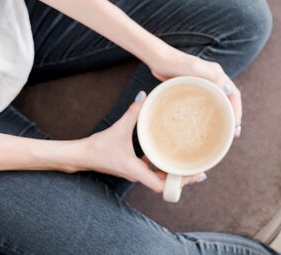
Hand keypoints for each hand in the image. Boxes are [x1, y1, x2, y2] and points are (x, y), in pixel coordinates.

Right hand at [78, 96, 205, 192]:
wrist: (81, 156)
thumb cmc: (99, 146)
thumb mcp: (119, 128)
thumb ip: (133, 111)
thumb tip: (143, 95)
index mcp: (136, 171)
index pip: (162, 186)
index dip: (179, 183)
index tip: (193, 174)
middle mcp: (138, 175)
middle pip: (165, 184)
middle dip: (182, 178)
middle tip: (199, 169)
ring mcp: (135, 173)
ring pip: (159, 178)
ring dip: (173, 172)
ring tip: (189, 163)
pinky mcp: (132, 167)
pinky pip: (152, 170)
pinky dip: (161, 165)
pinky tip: (168, 153)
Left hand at [149, 47, 242, 136]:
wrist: (158, 59)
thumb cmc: (176, 63)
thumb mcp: (196, 69)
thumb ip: (213, 77)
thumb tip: (228, 92)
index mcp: (217, 74)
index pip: (234, 94)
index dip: (237, 110)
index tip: (236, 126)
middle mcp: (213, 78)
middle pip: (229, 98)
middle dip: (233, 115)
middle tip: (233, 133)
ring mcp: (203, 83)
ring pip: (218, 101)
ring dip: (223, 114)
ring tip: (223, 130)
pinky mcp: (193, 87)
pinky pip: (207, 101)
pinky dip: (210, 112)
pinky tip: (205, 121)